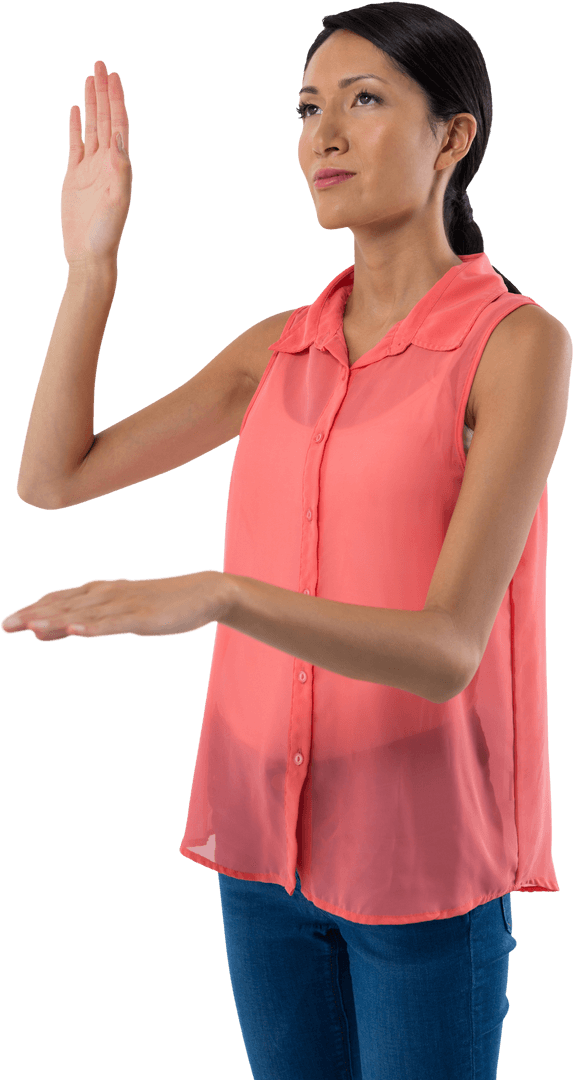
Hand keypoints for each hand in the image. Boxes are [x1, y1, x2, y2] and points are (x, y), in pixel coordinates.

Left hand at [1, 572, 225, 640]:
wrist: (202, 593)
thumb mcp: (113, 615)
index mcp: (97, 592)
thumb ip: (77, 622)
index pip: (57, 600)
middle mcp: (106, 594)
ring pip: (84, 614)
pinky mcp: (142, 617)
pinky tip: (77, 631)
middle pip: (64, 606)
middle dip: (34, 615)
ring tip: (31, 627)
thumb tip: (39, 632)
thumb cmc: (156, 605)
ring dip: (57, 620)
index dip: (32, 610)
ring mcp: (124, 605)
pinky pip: (114, 624)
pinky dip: (94, 626)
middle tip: (6, 626)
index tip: (7, 624)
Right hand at [61, 59, 131, 269]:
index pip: (119, 125)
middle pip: (106, 119)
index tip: (114, 76)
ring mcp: (90, 169)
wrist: (89, 253)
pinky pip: (75, 144)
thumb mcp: (118, 200)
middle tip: (101, 64)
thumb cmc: (107, 232)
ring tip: (90, 78)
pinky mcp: (74, 177)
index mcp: (120, 166)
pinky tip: (76, 110)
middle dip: (104, 92)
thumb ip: (120, 171)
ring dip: (91, 103)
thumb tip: (119, 142)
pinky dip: (76, 126)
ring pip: (91, 127)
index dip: (117, 100)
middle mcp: (107, 164)